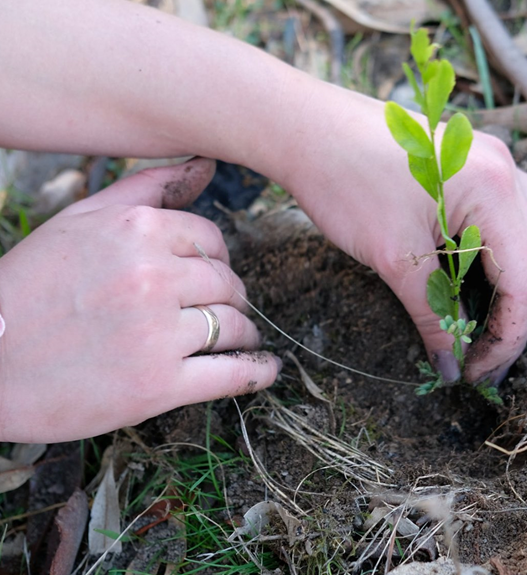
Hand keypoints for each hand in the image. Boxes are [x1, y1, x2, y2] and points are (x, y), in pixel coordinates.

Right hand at [0, 159, 277, 442]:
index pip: (210, 240)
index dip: (211, 261)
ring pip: (236, 325)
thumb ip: (144, 190)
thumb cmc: (24, 290)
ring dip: (242, 333)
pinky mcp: (158, 385)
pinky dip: (258, 372)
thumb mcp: (75, 224)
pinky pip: (236, 373)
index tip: (202, 277)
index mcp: (134, 231)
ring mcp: (157, 333)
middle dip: (226, 297)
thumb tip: (208, 164)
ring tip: (235, 339)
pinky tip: (263, 369)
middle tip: (216, 310)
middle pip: (227, 283)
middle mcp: (151, 277)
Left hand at [284, 106, 526, 385]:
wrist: (303, 125)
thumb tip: (451, 366)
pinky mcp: (478, 162)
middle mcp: (508, 172)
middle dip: (518, 314)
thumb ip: (432, 314)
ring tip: (504, 310)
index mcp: (494, 191)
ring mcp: (497, 162)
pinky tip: (487, 267)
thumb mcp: (393, 257)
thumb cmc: (344, 181)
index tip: (480, 370)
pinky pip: (522, 208)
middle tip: (484, 352)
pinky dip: (516, 245)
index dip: (508, 335)